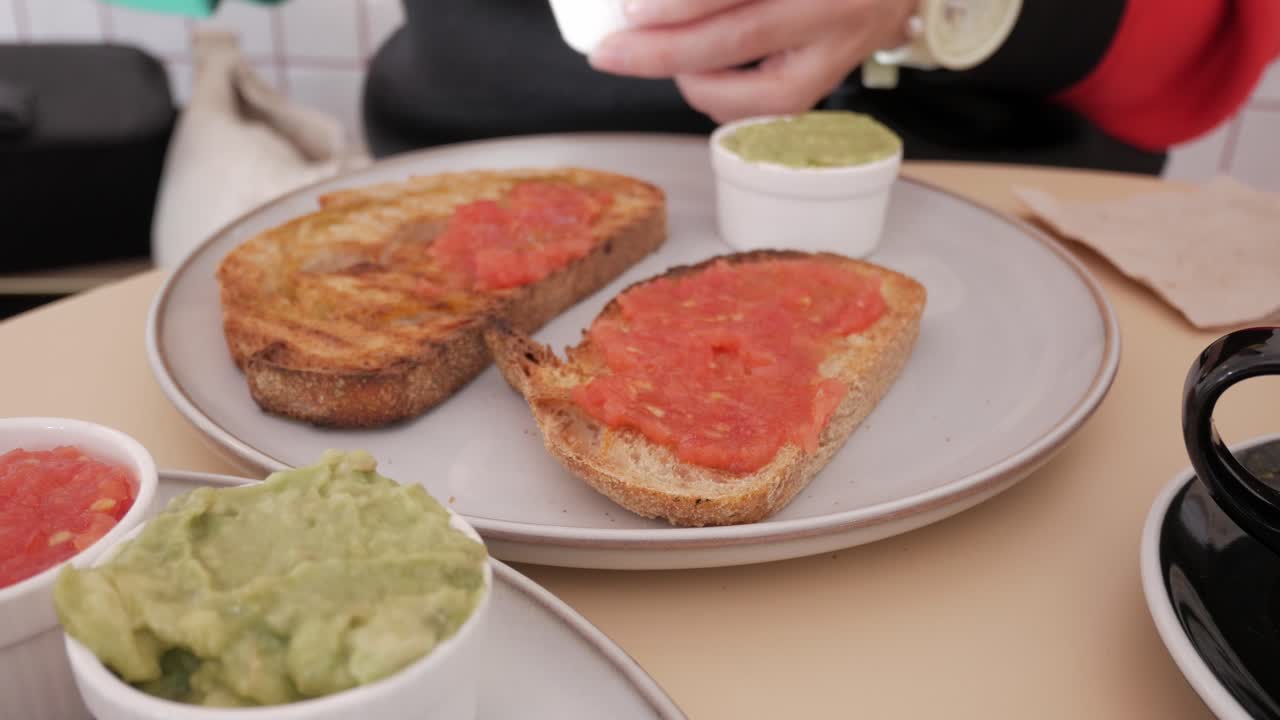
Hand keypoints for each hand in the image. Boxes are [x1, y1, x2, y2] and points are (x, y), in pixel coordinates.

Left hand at [589, 0, 917, 122]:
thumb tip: (648, 6)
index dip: (681, 5)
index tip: (631, 12)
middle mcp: (832, 9)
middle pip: (740, 38)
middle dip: (664, 51)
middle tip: (610, 53)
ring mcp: (838, 53)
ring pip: (758, 92)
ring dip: (693, 82)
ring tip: (654, 57)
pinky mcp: (828, 84)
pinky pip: (766, 106)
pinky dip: (718, 93)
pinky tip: (696, 72)